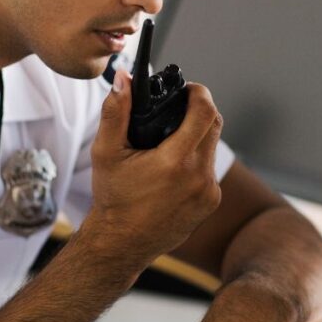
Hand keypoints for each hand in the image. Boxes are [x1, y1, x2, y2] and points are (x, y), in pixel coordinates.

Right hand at [85, 70, 223, 264]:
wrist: (122, 243)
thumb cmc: (113, 198)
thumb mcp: (106, 152)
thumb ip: (116, 111)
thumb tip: (124, 79)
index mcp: (175, 161)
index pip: (206, 112)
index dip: (199, 93)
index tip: (188, 89)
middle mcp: (199, 177)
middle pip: (215, 125)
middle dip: (200, 111)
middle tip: (179, 108)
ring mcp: (209, 192)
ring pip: (213, 147)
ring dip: (199, 137)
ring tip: (173, 138)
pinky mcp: (211, 203)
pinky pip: (210, 170)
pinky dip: (197, 161)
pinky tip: (176, 167)